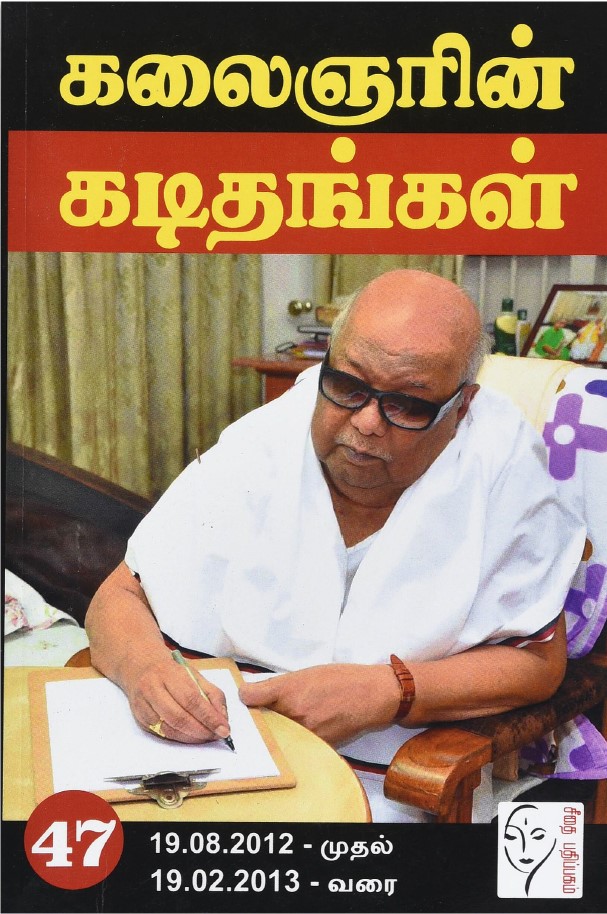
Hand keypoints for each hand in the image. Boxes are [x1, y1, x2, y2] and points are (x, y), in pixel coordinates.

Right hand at [121, 651, 230, 743]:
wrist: (141, 666)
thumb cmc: (171, 671)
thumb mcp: (194, 674)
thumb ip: (212, 694)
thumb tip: (222, 718)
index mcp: (169, 673)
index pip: (192, 699)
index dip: (209, 717)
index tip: (224, 729)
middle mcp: (153, 688)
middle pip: (178, 717)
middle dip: (201, 731)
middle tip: (216, 735)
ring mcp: (143, 704)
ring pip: (169, 729)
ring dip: (191, 737)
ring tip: (206, 737)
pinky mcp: (139, 718)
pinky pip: (161, 734)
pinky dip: (179, 738)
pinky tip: (190, 736)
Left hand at [239, 663, 400, 745]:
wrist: (372, 695)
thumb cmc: (341, 680)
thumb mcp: (305, 673)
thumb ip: (276, 685)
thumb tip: (250, 692)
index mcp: (288, 691)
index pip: (251, 697)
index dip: (245, 698)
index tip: (245, 698)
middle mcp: (293, 714)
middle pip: (262, 720)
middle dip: (259, 717)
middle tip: (260, 712)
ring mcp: (304, 733)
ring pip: (277, 735)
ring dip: (275, 731)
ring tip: (287, 721)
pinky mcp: (315, 747)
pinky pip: (295, 745)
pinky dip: (293, 740)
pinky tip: (300, 730)